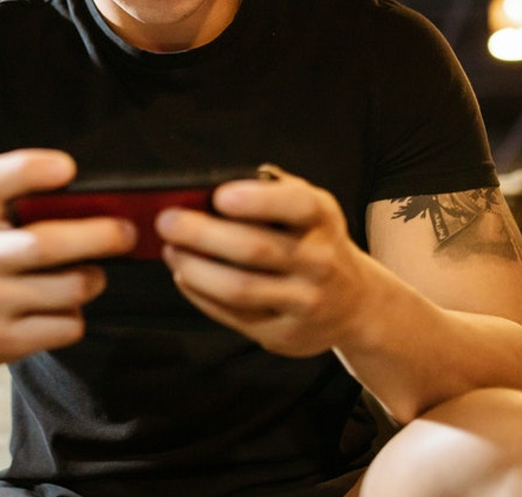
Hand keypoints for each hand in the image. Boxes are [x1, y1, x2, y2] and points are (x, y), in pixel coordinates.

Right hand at [0, 149, 137, 362]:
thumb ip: (35, 207)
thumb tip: (110, 207)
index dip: (28, 170)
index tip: (67, 168)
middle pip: (46, 244)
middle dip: (100, 237)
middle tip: (127, 232)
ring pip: (71, 288)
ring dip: (94, 280)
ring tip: (93, 275)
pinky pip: (68, 325)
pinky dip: (76, 316)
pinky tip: (63, 309)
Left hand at [155, 166, 373, 356]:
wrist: (354, 303)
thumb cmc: (314, 242)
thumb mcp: (309, 210)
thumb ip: (271, 192)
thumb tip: (209, 185)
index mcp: (322, 220)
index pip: (297, 206)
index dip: (258, 200)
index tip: (219, 196)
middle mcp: (319, 262)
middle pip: (255, 249)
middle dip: (202, 235)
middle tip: (166, 222)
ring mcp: (305, 302)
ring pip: (239, 288)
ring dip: (196, 269)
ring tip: (171, 251)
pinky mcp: (286, 335)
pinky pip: (235, 316)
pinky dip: (201, 296)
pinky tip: (185, 277)